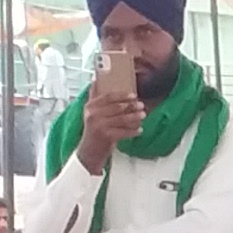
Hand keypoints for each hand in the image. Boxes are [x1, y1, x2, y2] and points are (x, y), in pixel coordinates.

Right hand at [78, 53, 141, 169]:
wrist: (89, 153)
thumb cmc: (93, 132)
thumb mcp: (90, 113)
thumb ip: (93, 97)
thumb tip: (94, 79)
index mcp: (90, 107)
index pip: (108, 97)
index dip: (122, 95)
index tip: (133, 95)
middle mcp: (93, 114)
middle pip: (116, 107)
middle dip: (131, 106)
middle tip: (141, 105)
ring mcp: (99, 125)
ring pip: (121, 119)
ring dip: (134, 117)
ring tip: (143, 116)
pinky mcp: (106, 136)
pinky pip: (124, 132)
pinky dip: (133, 131)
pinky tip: (139, 130)